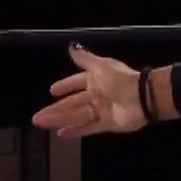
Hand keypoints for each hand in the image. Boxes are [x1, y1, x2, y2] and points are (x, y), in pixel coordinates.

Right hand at [32, 44, 146, 138]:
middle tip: (36, 116)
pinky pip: (87, 127)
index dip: (65, 86)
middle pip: (72, 103)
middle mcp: (97, 94)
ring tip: (41, 123)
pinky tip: (60, 134)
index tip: (52, 91)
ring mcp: (101, 110)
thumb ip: (85, 59)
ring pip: (76, 116)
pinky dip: (75, 130)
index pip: (76, 82)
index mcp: (96, 79)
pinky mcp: (106, 124)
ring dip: (58, 120)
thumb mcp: (101, 66)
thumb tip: (71, 46)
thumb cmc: (121, 79)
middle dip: (55, 109)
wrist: (144, 97)